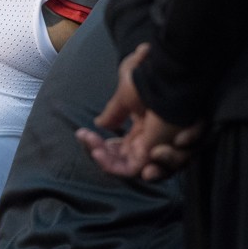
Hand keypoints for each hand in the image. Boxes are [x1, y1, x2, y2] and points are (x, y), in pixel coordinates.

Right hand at [75, 43, 202, 179]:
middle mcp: (150, 141)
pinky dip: (110, 165)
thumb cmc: (150, 82)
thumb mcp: (125, 97)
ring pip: (124, 168)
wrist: (165, 79)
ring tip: (95, 149)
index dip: (101, 145)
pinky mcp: (152, 154)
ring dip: (104, 160)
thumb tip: (99, 123)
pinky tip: (97, 152)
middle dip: (99, 152)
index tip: (82, 133)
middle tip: (86, 138)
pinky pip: (129, 170)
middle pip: (122, 160)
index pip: (122, 147)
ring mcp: (152, 149)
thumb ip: (113, 113)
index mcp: (145, 129)